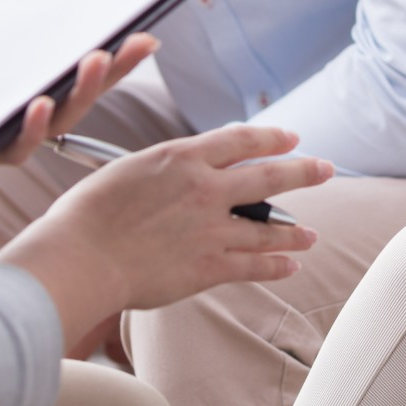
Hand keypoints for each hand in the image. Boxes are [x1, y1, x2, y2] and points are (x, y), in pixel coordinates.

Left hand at [0, 34, 157, 167]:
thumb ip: (24, 18)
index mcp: (50, 89)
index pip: (98, 73)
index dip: (125, 59)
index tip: (146, 38)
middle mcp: (42, 113)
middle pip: (85, 94)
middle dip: (107, 68)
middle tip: (123, 44)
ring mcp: (21, 134)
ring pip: (60, 118)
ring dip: (81, 91)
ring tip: (92, 63)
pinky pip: (18, 146)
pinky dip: (32, 127)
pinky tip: (38, 105)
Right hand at [0, 125, 332, 352]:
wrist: (81, 257)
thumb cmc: (89, 214)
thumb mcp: (129, 170)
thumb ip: (166, 170)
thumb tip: (182, 173)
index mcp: (183, 157)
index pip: (240, 140)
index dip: (270, 138)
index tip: (289, 138)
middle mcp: (205, 189)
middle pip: (268, 176)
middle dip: (303, 172)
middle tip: (325, 169)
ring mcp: (211, 229)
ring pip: (267, 228)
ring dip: (293, 231)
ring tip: (310, 235)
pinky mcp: (208, 267)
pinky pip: (252, 265)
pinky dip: (275, 266)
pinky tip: (290, 267)